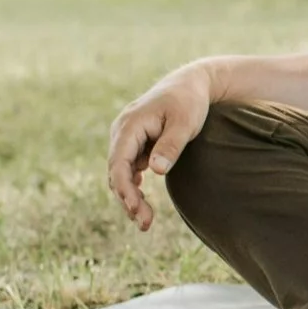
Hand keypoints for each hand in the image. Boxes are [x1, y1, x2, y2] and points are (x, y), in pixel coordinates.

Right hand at [107, 64, 215, 230]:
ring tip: (145, 221)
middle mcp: (121, 131)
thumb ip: (171, 146)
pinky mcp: (135, 144)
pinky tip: (142, 205)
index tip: (134, 209)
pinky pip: (129, 169)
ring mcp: (126, 138)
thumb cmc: (189, 102)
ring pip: (121, 173)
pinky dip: (134, 186)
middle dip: (127, 199)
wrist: (191, 84)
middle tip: (145, 224)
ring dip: (130, 196)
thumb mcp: (185, 123)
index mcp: (129, 125)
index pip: (118, 162)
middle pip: (116, 172)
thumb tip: (155, 171)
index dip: (124, 189)